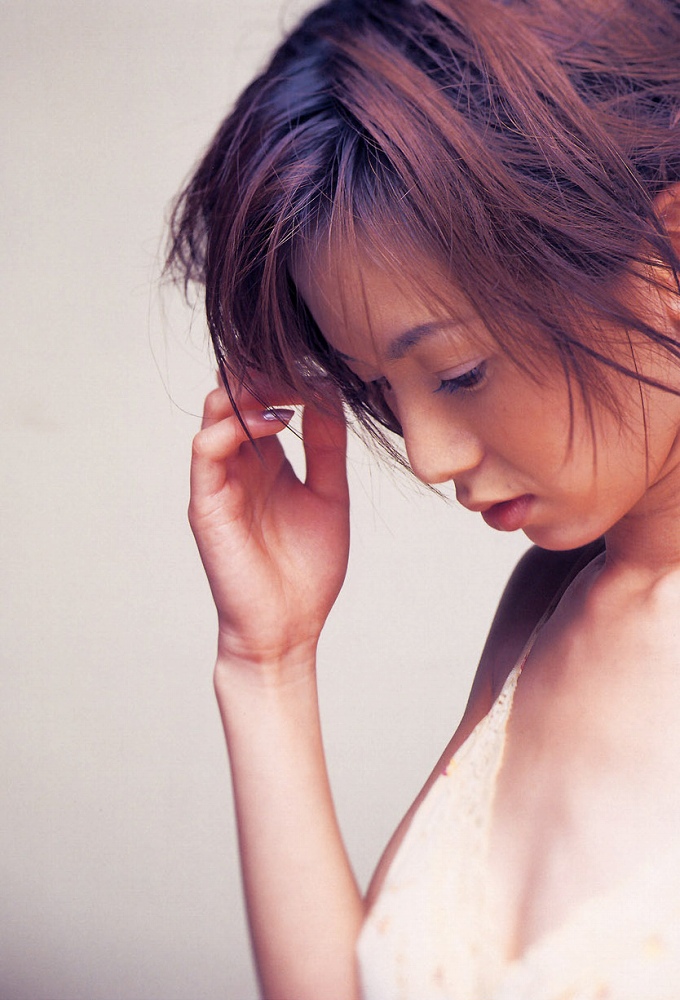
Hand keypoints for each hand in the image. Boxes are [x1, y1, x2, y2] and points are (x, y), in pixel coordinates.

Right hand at [189, 380, 348, 679]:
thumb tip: (328, 392)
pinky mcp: (206, 504)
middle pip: (235, 397)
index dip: (287, 379)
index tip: (320, 370)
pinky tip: (274, 425)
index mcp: (268, 464)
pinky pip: (206, 449)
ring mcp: (220, 483)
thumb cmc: (307, 572)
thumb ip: (327, 447)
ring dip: (248, 393)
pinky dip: (234, 426)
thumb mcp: (330, 496)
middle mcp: (240, 467)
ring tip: (287, 394)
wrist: (289, 629)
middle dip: (265, 375)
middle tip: (300, 370)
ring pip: (215, 413)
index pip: (265, 402)